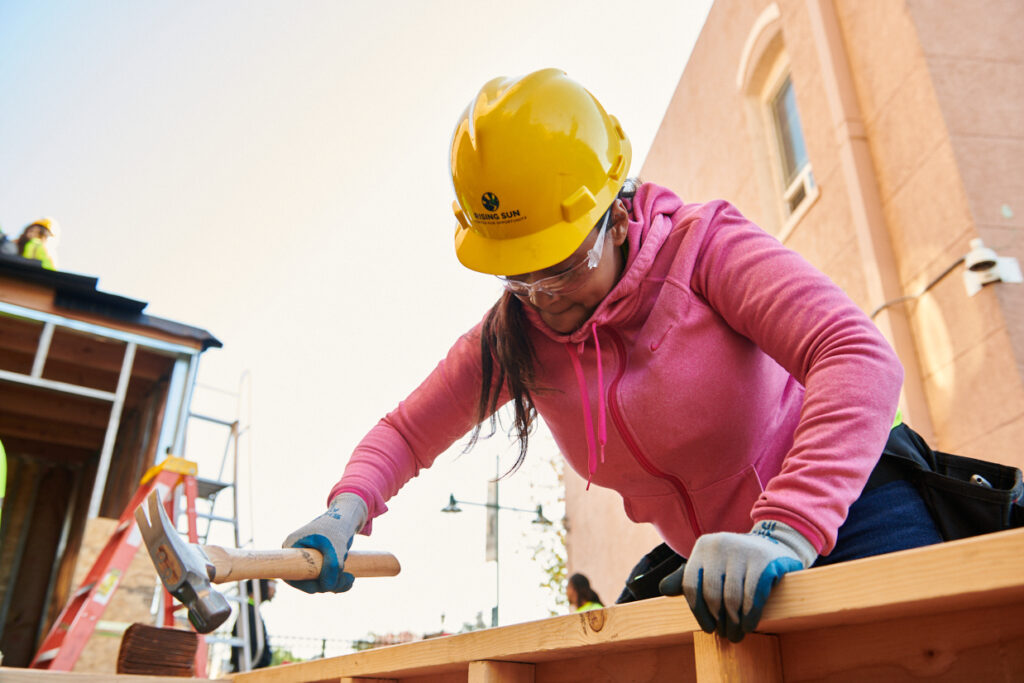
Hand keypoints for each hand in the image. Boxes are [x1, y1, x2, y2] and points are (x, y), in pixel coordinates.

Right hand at [282, 493, 367, 593]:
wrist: (347, 518)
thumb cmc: (338, 527)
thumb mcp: (336, 546)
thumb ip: (331, 567)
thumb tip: (327, 588)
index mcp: (291, 547)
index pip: (292, 575)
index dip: (308, 585)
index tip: (325, 585)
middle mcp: (295, 554)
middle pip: (306, 581)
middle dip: (327, 584)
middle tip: (348, 579)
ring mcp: (305, 560)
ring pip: (317, 583)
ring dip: (334, 585)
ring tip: (350, 579)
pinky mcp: (317, 563)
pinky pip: (323, 580)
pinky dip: (336, 583)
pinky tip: (349, 581)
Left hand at [659, 520, 816, 641]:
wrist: (773, 547)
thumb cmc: (735, 563)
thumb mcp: (710, 565)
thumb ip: (687, 577)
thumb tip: (663, 589)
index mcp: (703, 546)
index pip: (691, 585)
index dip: (698, 612)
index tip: (708, 628)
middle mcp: (720, 544)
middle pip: (712, 594)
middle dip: (719, 620)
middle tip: (725, 635)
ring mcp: (743, 550)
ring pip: (732, 598)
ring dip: (735, 622)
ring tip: (737, 634)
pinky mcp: (765, 561)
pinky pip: (752, 596)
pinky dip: (750, 615)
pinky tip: (749, 625)